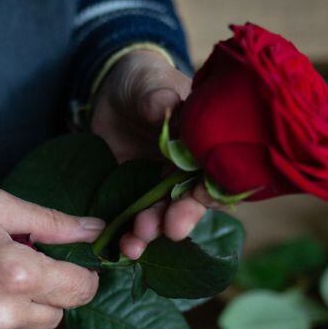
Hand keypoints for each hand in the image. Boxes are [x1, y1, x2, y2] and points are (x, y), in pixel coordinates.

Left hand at [90, 49, 211, 259]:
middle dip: (181, 218)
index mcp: (204, 145)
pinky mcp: (136, 194)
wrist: (110, 92)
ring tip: (135, 243)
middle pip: (192, 202)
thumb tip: (167, 105)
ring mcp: (162, 185)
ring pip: (163, 215)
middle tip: (168, 229)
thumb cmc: (143, 81)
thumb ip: (158, 96)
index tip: (199, 198)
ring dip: (152, 232)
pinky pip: (136, 218)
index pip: (217, 173)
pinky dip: (129, 234)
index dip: (211, 189)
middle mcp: (189, 171)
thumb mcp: (150, 83)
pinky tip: (121, 247)